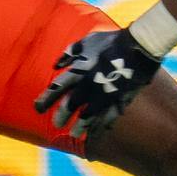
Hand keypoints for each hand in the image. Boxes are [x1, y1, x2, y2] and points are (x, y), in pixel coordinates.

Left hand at [34, 29, 162, 137]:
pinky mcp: (119, 100)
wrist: (138, 47)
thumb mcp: (86, 42)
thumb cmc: (111, 42)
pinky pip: (109, 117)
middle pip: (71, 105)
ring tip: (74, 133)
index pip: (57, 88)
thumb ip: (69, 53)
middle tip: (57, 124)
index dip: (46, 99)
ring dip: (79, 126)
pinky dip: (102, 125)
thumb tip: (55, 64)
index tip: (37, 108)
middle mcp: (89, 85)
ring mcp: (105, 95)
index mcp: (79, 70)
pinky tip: (97, 131)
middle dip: (62, 116)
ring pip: (88, 116)